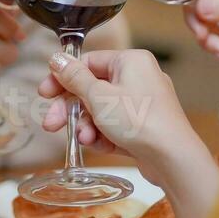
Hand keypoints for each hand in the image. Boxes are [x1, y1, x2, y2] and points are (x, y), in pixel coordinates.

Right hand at [40, 49, 218, 217]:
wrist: (173, 158)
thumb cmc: (139, 120)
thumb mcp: (98, 97)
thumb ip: (74, 78)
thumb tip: (57, 59)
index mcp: (131, 61)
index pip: (88, 62)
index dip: (64, 79)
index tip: (45, 93)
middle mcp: (139, 77)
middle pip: (92, 88)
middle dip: (71, 109)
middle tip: (52, 123)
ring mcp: (142, 103)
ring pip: (101, 110)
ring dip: (87, 125)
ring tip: (84, 138)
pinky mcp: (144, 126)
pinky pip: (114, 126)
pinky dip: (103, 135)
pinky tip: (98, 145)